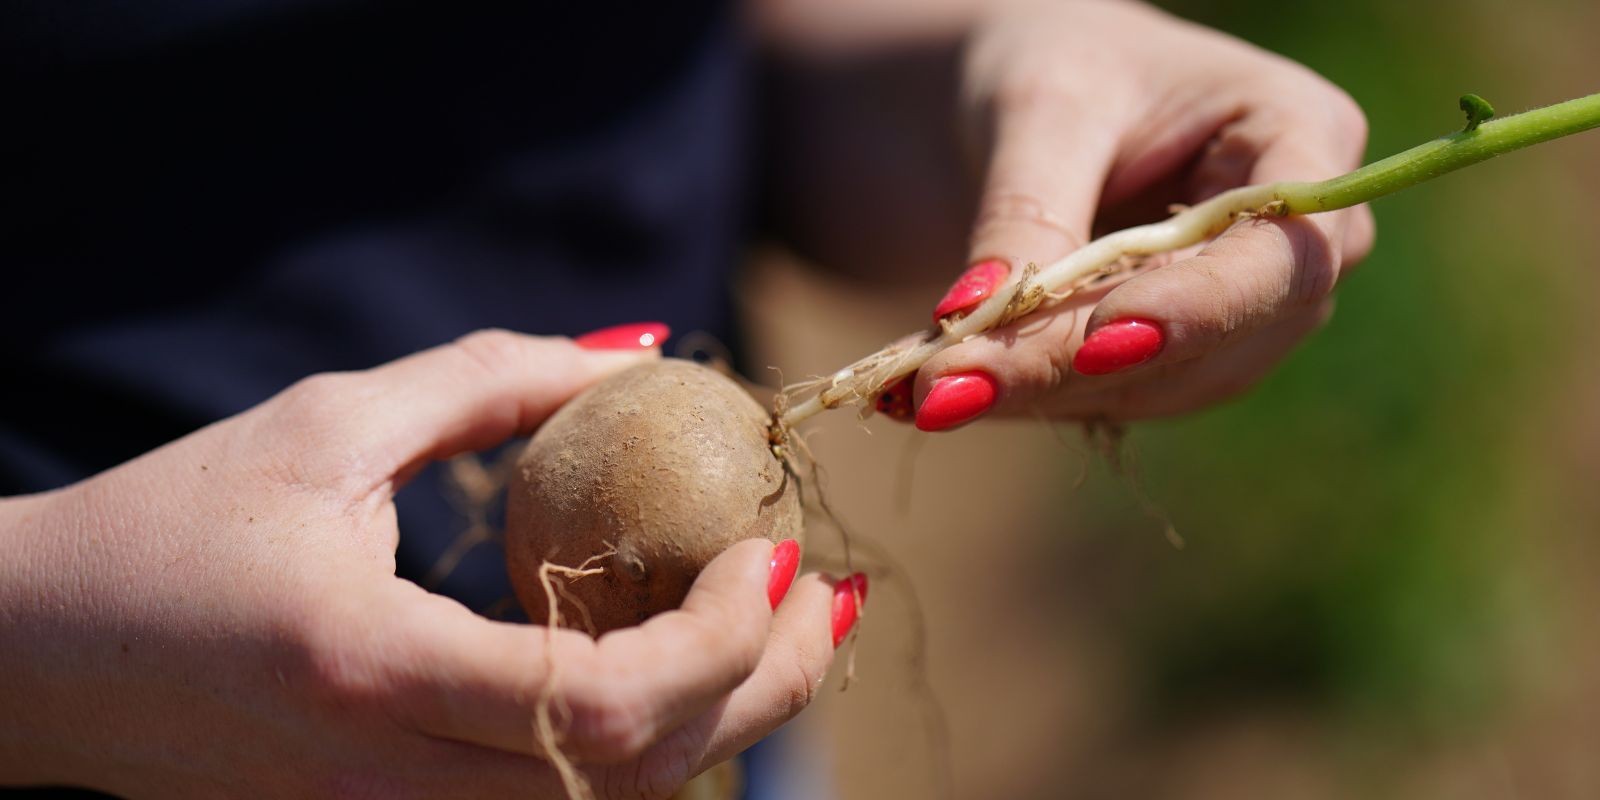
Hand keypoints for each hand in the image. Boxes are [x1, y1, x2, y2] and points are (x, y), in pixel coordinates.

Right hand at [0, 330, 844, 798]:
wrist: (36, 656)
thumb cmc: (169, 524)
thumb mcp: (328, 423)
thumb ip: (491, 379)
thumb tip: (638, 351)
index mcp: (369, 669)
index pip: (598, 707)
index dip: (718, 639)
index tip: (771, 546)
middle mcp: (387, 776)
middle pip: (635, 782)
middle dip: (765, 692)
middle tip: (825, 593)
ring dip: (721, 724)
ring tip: (780, 629)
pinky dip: (645, 747)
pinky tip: (679, 668)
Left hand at [909, 0, 1374, 428]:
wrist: (1044, 99)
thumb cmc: (1065, 68)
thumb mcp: (1040, 108)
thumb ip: (1026, 207)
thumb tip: (971, 318)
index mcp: (1303, 134)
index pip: (1282, 250)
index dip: (1200, 307)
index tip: (1099, 343)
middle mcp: (1300, 241)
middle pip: (1221, 338)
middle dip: (1078, 366)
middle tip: (949, 387)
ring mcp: (1250, 312)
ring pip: (1161, 385)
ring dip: (1041, 394)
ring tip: (927, 388)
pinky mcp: (1185, 358)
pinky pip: (1113, 397)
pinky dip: (1028, 398)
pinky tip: (945, 390)